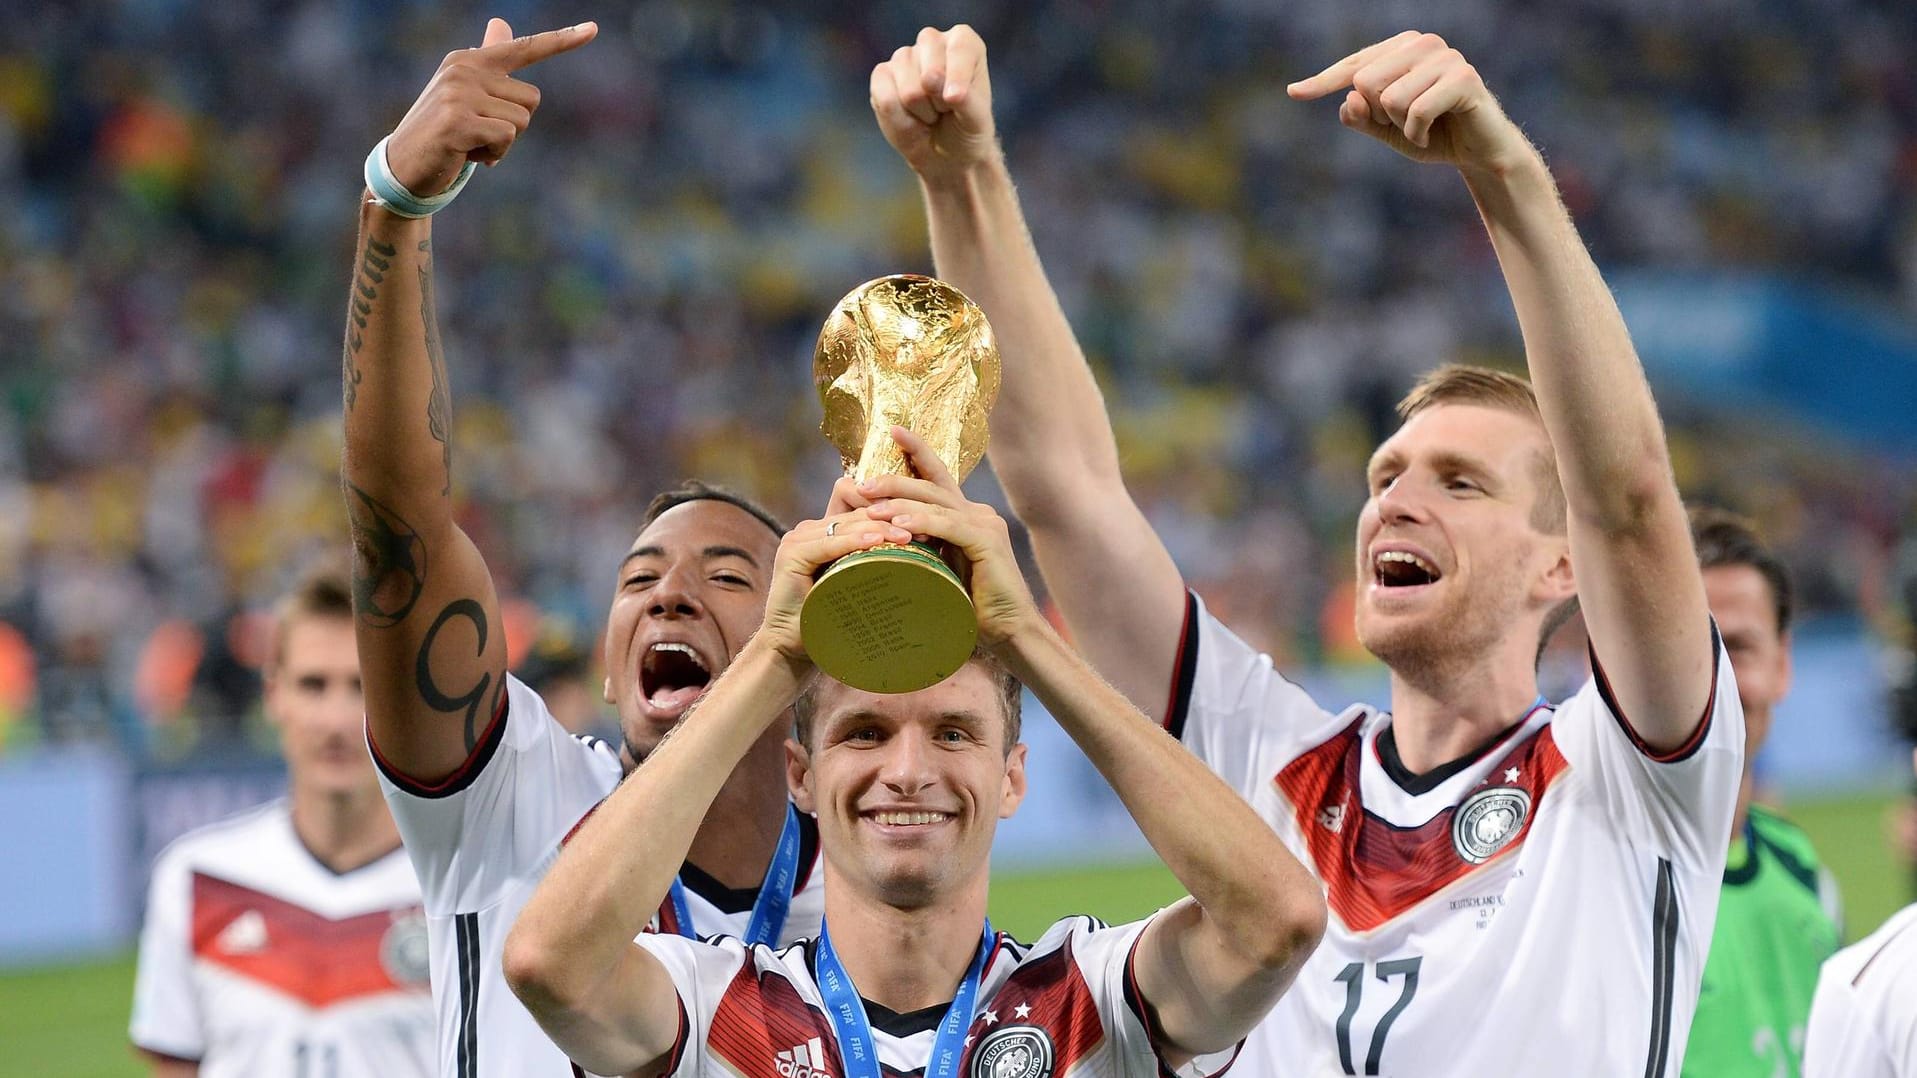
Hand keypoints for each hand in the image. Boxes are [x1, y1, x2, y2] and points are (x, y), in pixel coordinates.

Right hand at [384, 18, 597, 196]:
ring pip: (522, 122)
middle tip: (478, 133)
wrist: (404, 165)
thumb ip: (489, 62)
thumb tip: (501, 23)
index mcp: (469, 59)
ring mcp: (459, 94)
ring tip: (470, 143)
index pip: (524, 48)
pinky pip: (506, 138)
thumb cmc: (443, 129)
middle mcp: (464, 69)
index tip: (593, 29)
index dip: (562, 40)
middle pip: (532, 99)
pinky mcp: (458, 121)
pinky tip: (466, 155)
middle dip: (514, 125)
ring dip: (503, 143)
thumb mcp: (467, 92)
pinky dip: (494, 154)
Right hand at [757, 510, 914, 667]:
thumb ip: (876, 563)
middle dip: (891, 517)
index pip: (861, 508)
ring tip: (907, 535)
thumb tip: (924, 554)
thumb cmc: (831, 619)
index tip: (925, 521)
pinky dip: (853, 542)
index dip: (892, 509)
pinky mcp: (791, 554)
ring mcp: (798, 539)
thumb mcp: (858, 583)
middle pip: (856, 513)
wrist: (794, 647)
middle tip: (924, 528)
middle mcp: (809, 530)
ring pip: (845, 525)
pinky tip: (876, 541)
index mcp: (825, 531)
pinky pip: (828, 543)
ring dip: (879, 528)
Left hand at [855, 427, 1040, 648]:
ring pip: (936, 502)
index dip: (917, 451)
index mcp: (966, 516)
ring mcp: (985, 524)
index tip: (892, 431)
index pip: (937, 477)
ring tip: (869, 503)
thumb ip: (920, 549)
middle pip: (931, 485)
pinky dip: (923, 523)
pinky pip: (949, 526)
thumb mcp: (938, 570)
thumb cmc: (970, 609)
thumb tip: (883, 540)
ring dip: (900, 501)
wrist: (1009, 633)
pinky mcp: (988, 542)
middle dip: (895, 478)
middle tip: (862, 482)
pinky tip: (898, 525)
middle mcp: (978, 513)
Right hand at [870, 25, 999, 182]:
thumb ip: (965, 99)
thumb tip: (930, 80)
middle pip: (931, 74)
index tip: (957, 101)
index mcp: (963, 42)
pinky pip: (885, 99)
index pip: (959, 50)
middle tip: (945, 109)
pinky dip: (899, 119)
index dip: (958, 80)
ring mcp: (904, 56)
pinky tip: (909, 115)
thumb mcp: (977, 120)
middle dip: (939, 103)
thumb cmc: (965, 128)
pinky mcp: (882, 74)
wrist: (945, 151)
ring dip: (922, 114)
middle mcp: (932, 41)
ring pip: (910, 92)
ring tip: (930, 113)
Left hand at [1287, 31, 1534, 174]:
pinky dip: (1417, 134)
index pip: (1353, 64)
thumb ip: (1361, 117)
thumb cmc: (1431, 135)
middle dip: (1379, 115)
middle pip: (1365, 82)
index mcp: (1401, 48)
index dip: (1322, 81)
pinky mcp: (1463, 77)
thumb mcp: (1386, 130)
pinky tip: (1432, 135)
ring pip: (1388, 99)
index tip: (1294, 92)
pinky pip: (1415, 111)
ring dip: (1400, 126)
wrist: (1479, 153)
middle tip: (1405, 124)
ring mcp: (1444, 57)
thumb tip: (1347, 101)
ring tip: (1422, 127)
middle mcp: (1421, 44)